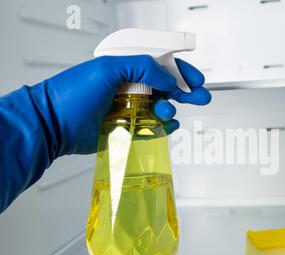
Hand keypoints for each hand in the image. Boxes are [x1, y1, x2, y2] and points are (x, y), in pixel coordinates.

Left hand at [30, 55, 210, 155]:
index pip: (160, 65)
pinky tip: (167, 125)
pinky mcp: (127, 128)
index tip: (196, 79)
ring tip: (165, 112)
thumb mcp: (108, 68)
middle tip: (201, 97)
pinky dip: (163, 126)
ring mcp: (129, 108)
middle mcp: (129, 87)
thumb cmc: (72, 93)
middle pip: (166, 86)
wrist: (53, 124)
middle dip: (186, 91)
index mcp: (126, 68)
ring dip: (170, 109)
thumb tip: (166, 75)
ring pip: (161, 107)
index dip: (180, 71)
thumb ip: (142, 67)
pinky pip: (153, 127)